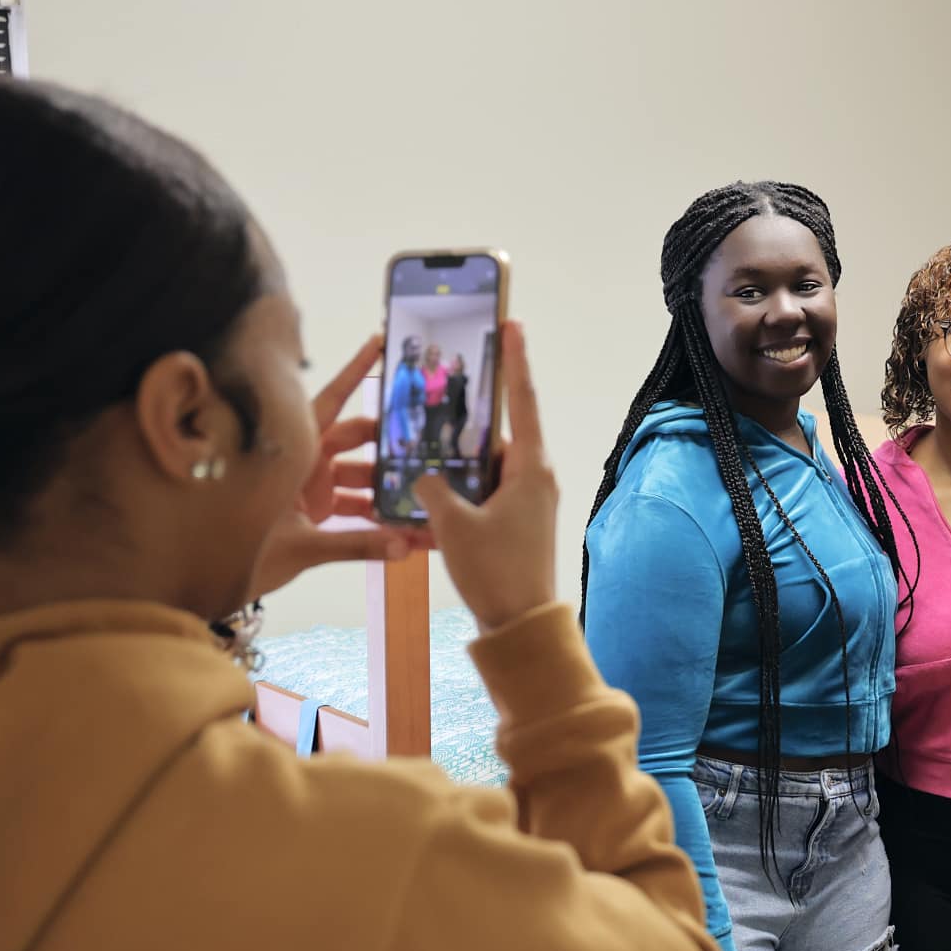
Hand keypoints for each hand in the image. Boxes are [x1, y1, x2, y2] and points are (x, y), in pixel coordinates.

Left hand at [253, 333, 430, 592]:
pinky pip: (353, 510)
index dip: (355, 373)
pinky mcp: (315, 513)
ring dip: (388, 491)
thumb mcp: (302, 548)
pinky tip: (405, 530)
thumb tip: (403, 547)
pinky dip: (376, 520)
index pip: (329, 402)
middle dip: (390, 444)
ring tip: (423, 496)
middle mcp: (303, 462)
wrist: (207, 582)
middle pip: (355, 440)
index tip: (379, 343)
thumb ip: (355, 546)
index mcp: (292, 451)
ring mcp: (310, 487)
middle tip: (425, 444)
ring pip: (359, 478)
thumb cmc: (238, 551)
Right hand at [414, 322, 556, 630]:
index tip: (511, 323)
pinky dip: (456, 490)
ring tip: (418, 442)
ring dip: (453, 459)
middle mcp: (532, 477)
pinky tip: (424, 491)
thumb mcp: (454, 526)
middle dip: (464, 414)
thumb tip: (423, 475)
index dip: (514, 360)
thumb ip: (433, 490)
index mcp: (529, 467)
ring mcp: (525, 501)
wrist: (522, 627)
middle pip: (494, 432)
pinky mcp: (513, 523)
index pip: (521, 401)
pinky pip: (481, 493)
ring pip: (482, 465)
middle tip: (438, 387)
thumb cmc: (496, 572)